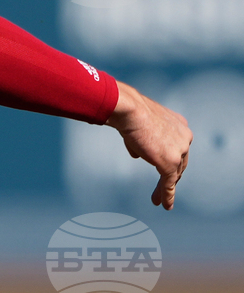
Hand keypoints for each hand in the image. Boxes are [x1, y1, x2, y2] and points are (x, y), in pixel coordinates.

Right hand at [106, 81, 192, 209]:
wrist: (130, 109)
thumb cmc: (130, 111)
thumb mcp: (138, 125)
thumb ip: (141, 141)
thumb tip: (137, 154)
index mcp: (180, 126)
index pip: (177, 147)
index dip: (169, 158)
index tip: (161, 165)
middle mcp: (184, 138)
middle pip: (180, 163)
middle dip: (171, 176)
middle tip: (163, 187)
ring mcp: (179, 151)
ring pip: (174, 174)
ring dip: (165, 188)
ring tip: (157, 200)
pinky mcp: (171, 162)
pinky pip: (169, 182)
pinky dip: (167, 195)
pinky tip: (164, 204)